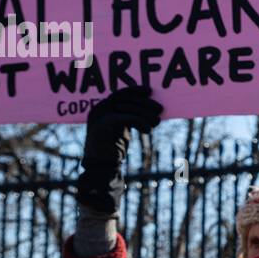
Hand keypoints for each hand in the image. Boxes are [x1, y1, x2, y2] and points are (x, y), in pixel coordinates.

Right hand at [76, 86, 162, 213]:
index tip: (149, 91)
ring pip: (128, 108)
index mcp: (101, 108)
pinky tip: (148, 130)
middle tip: (160, 109)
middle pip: (126, 99)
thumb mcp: (123, 129)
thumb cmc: (114, 149)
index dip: (135, 90)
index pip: (120, 93)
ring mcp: (99, 117)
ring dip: (145, 114)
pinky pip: (127, 118)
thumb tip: (153, 108)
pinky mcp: (103, 125)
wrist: (101, 167)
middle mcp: (98, 109)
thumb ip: (131, 116)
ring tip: (157, 122)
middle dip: (145, 103)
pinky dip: (140, 122)